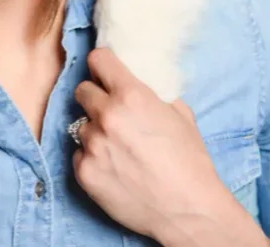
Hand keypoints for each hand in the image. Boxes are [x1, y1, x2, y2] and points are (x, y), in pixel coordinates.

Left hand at [72, 48, 268, 246]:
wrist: (187, 210)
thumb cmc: (190, 162)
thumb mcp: (181, 114)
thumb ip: (155, 93)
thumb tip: (142, 82)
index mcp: (131, 96)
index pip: (98, 60)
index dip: (102, 63)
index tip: (105, 70)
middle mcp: (107, 116)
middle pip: (82, 90)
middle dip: (95, 96)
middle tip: (110, 110)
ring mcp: (93, 145)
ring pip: (81, 125)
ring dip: (95, 131)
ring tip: (117, 147)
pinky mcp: (84, 172)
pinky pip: (79, 154)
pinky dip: (92, 157)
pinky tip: (113, 167)